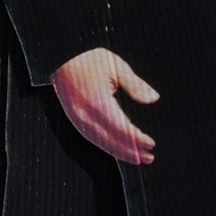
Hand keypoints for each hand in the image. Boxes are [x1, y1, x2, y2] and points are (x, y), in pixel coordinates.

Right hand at [54, 48, 159, 163]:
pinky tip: (117, 148)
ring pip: (100, 142)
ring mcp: (77, 118)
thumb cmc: (90, 59)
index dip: (137, 139)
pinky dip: (106, 145)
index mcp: (97, 102)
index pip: (121, 128)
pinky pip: (91, 137)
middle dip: (131, 151)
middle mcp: (85, 114)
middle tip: (149, 157)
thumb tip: (154, 98)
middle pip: (111, 140)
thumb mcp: (116, 66)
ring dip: (119, 152)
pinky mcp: (74, 118)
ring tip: (137, 158)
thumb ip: (135, 85)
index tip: (151, 144)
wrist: (62, 57)